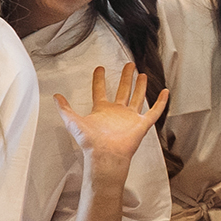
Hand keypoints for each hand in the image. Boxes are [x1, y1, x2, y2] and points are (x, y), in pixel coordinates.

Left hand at [56, 63, 168, 182]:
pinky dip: (161, 102)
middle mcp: (117, 112)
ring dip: (140, 86)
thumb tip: (55, 96)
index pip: (100, 90)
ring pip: (137, 97)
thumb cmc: (90, 141)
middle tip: (128, 65)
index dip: (99, 79)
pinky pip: (154, 111)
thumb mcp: (72, 121)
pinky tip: (165, 92)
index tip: (100, 68)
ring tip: (142, 74)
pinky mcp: (142, 124)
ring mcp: (130, 118)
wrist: (105, 155)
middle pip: (122, 90)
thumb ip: (64, 108)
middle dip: (125, 77)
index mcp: (102, 110)